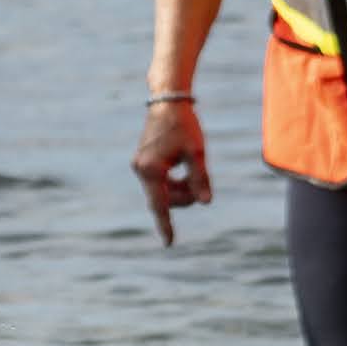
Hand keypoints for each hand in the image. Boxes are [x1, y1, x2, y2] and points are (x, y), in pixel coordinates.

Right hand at [132, 97, 211, 245]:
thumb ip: (200, 179)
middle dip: (185, 196)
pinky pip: (160, 182)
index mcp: (151, 169)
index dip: (166, 225)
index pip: (161, 205)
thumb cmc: (183, 125)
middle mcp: (141, 169)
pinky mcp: (143, 161)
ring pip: (164, 191)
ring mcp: (140, 165)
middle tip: (202, 182)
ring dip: (181, 189)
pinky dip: (174, 181)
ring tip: (193, 169)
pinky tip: (184, 166)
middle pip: (166, 199)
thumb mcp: (196, 152)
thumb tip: (206, 202)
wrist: (167, 101)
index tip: (169, 244)